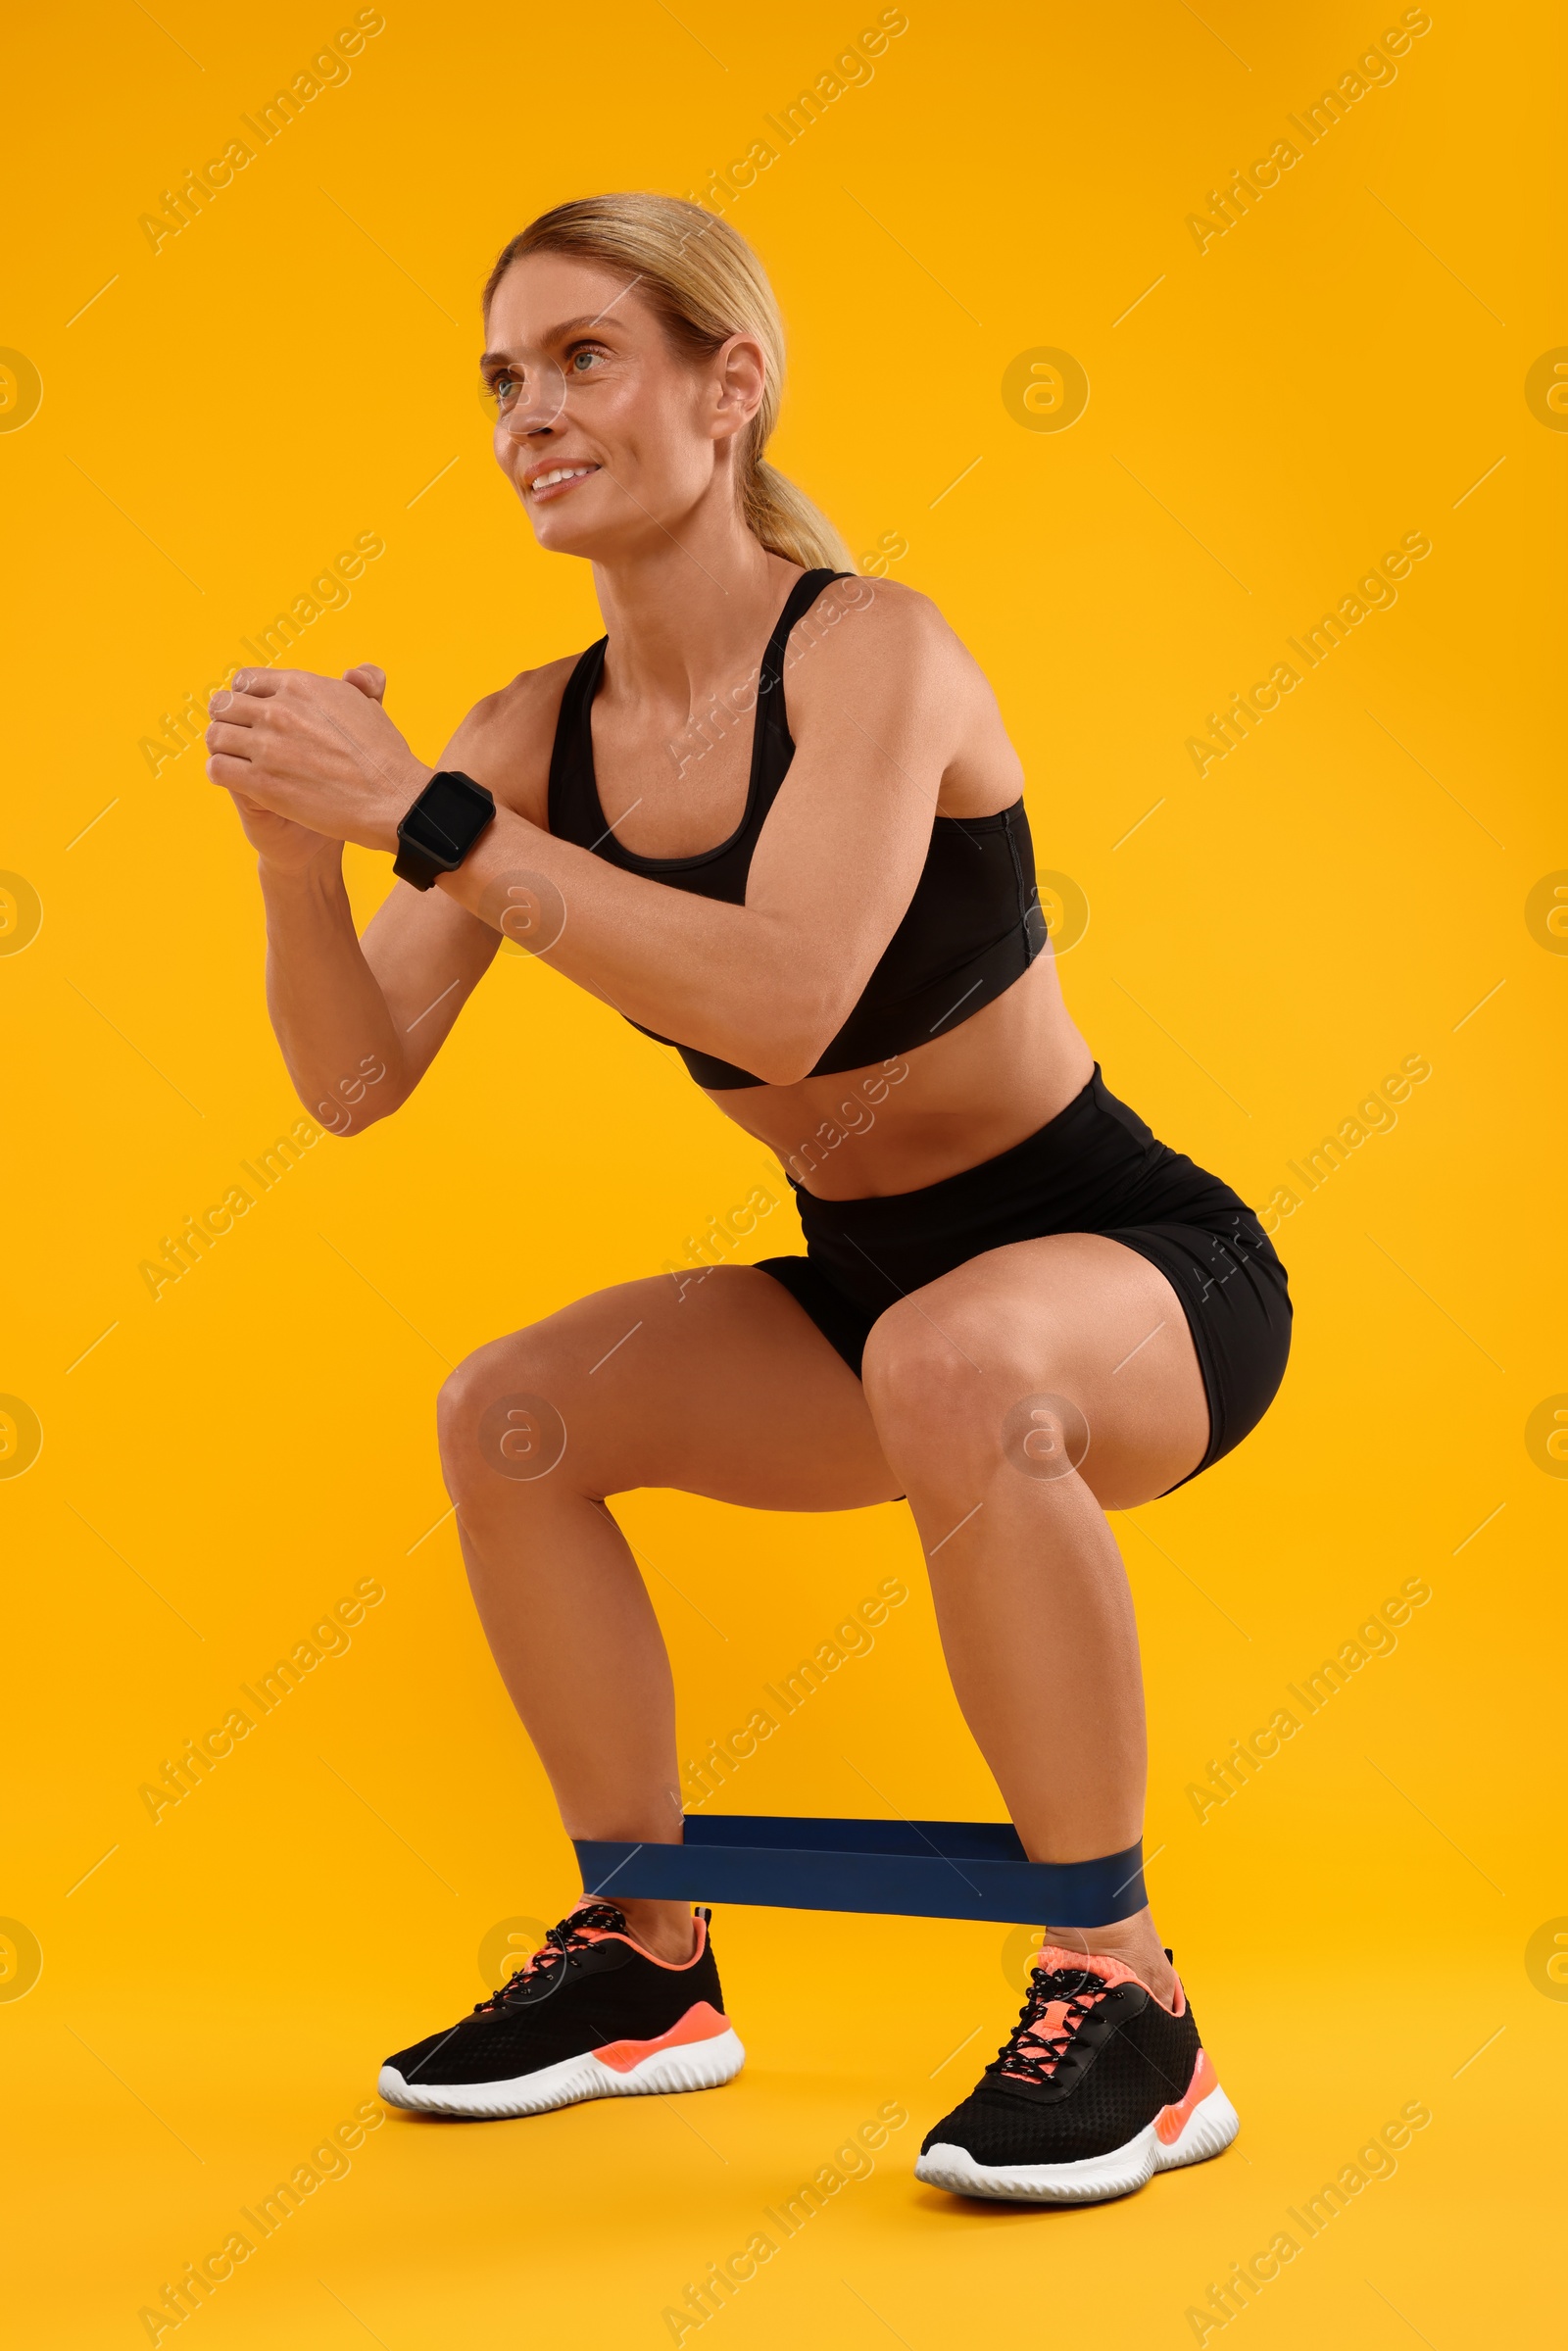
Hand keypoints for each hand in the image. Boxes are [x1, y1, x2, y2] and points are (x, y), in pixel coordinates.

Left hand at [207, 663, 429, 854]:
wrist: (390, 798)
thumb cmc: (384, 756)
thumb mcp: (372, 705)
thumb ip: (360, 682)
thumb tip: (353, 674)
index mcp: (300, 686)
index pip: (245, 680)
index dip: (244, 698)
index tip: (251, 713)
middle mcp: (278, 710)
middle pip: (223, 705)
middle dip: (228, 721)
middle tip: (239, 739)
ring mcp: (267, 746)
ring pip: (215, 736)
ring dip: (223, 748)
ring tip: (237, 760)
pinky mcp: (261, 782)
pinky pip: (217, 769)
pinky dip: (222, 773)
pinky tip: (238, 780)